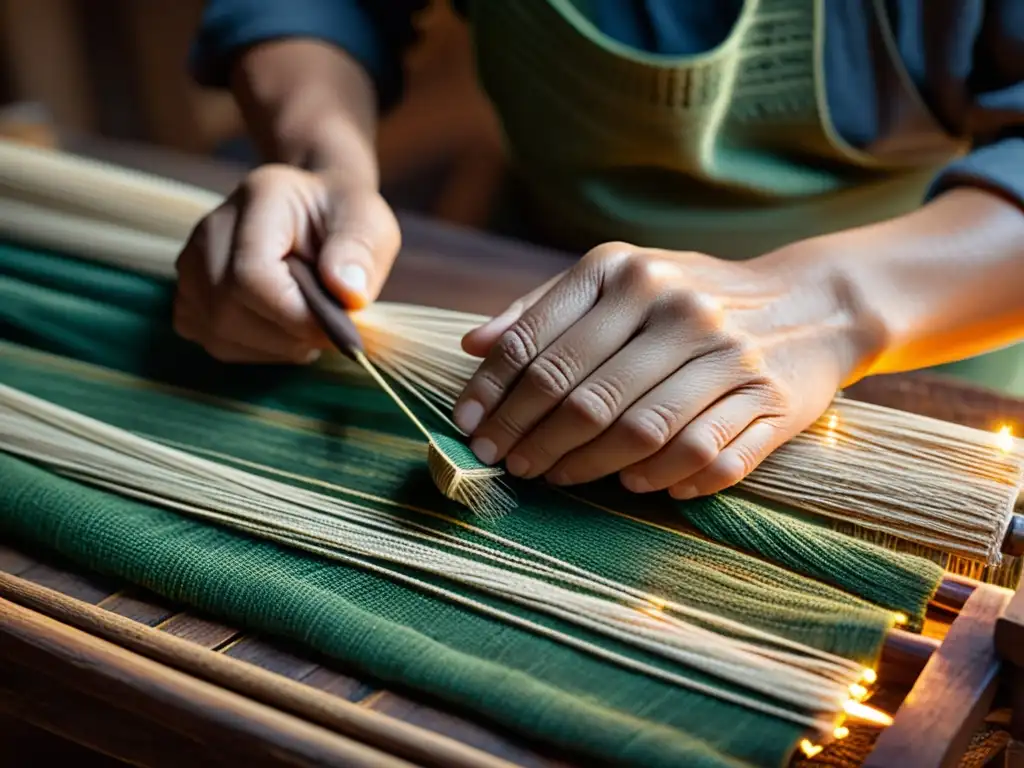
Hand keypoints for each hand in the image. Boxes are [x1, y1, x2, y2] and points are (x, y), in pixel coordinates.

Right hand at [174, 164, 399, 362]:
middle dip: (287, 337)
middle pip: (228, 311)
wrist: (313, 208)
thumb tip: (350, 294)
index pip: (252, 276)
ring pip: (219, 333)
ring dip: (273, 347)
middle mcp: (212, 229)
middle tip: (327, 329)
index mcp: (261, 199)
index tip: (337, 328)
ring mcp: (191, 262)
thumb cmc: (343, 216)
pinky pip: (213, 340)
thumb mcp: (368, 221)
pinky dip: (253, 349)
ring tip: (306, 324)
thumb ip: (360, 253)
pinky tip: (280, 329)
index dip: (295, 316)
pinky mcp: (189, 293)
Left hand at [453, 242, 880, 498]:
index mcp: (627, 270)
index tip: (469, 428)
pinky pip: (701, 455)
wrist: (812, 302)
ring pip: (637, 431)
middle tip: (505, 464)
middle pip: (581, 394)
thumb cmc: (690, 295)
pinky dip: (658, 478)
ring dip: (585, 465)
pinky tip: (630, 484)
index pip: (539, 343)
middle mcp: (678, 305)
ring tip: (554, 477)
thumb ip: (544, 308)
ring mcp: (728, 355)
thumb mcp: (619, 278)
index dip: (494, 394)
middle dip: (530, 438)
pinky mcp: (770, 401)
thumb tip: (472, 345)